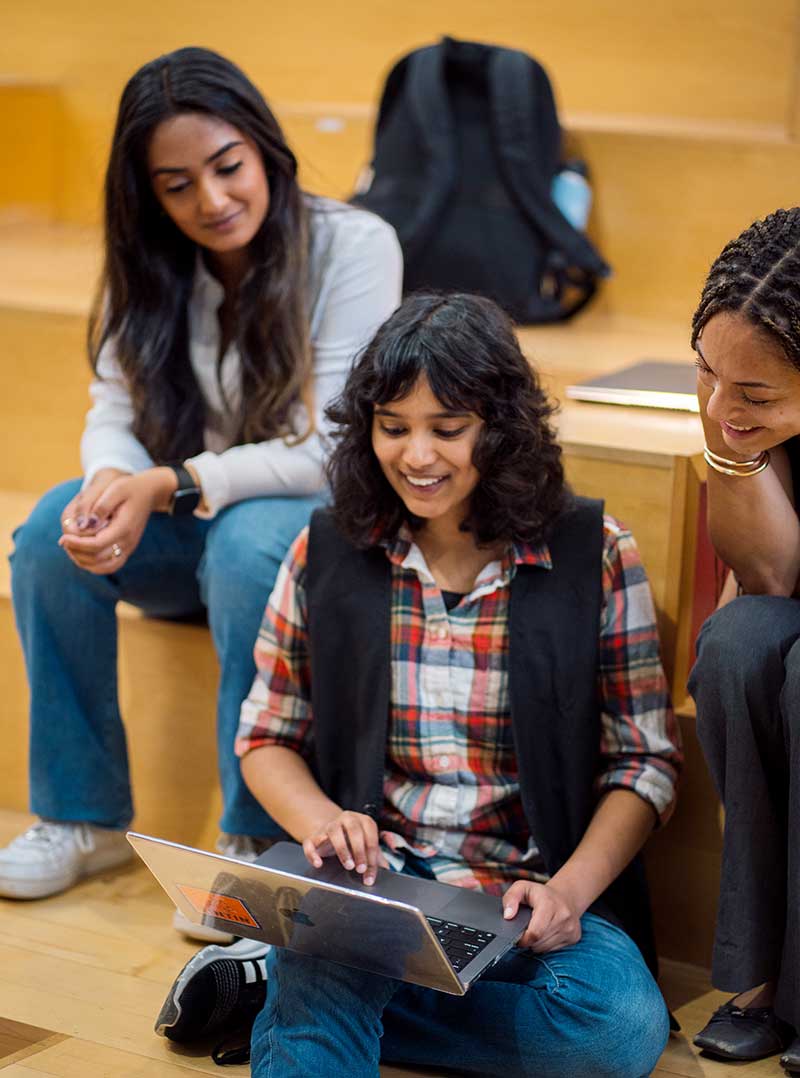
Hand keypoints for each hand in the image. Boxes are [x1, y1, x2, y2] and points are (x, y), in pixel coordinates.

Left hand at [58, 468, 176, 574]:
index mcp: (124, 527)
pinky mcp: (126, 549)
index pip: (97, 544)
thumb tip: (84, 524)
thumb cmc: (130, 488)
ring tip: (71, 547)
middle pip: (97, 558)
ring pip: (102, 567)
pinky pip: (108, 566)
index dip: (77, 543)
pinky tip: (82, 552)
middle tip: (64, 540)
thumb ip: (100, 506)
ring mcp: (128, 548)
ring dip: (84, 561)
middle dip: (77, 551)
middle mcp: (128, 542)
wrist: (150, 493)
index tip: (63, 537)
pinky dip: (93, 564)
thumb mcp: (116, 489)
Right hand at [302, 810, 388, 885]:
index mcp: (362, 820)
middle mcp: (346, 818)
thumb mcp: (365, 846)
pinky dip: (313, 853)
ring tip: (348, 865)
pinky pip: (311, 842)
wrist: (330, 834)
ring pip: (333, 831)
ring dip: (342, 849)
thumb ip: (375, 856)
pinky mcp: (314, 835)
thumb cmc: (352, 841)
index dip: (371, 854)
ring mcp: (329, 825)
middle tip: (361, 868)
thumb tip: (386, 869)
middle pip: (354, 830)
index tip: (369, 871)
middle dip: (359, 850)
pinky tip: (319, 864)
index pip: (370, 834)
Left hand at [502, 879, 581, 952]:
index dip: (523, 939)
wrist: (566, 896)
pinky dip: (546, 944)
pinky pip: (553, 949)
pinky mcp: (575, 937)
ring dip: (537, 943)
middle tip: (526, 929)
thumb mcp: (521, 887)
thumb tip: (508, 916)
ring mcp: (571, 928)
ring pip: (545, 948)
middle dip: (528, 940)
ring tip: (536, 929)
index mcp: (549, 904)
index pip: (535, 933)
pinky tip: (546, 932)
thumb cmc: (540, 894)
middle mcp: (563, 916)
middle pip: (538, 942)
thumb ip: (510, 898)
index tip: (518, 936)